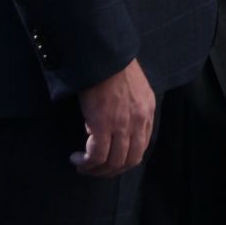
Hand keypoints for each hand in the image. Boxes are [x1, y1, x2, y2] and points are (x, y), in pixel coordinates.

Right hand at [74, 59, 154, 177]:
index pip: (142, 146)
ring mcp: (122, 124)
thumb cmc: (113, 65)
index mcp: (148, 110)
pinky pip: (96, 155)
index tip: (111, 160)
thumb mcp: (134, 86)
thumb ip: (132, 106)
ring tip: (83, 167)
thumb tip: (117, 124)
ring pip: (114, 162)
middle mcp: (139, 120)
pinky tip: (77, 160)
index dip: (126, 158)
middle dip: (113, 170)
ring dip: (97, 170)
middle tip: (97, 170)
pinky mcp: (103, 125)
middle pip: (130, 160)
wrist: (102, 54)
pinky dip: (87, 163)